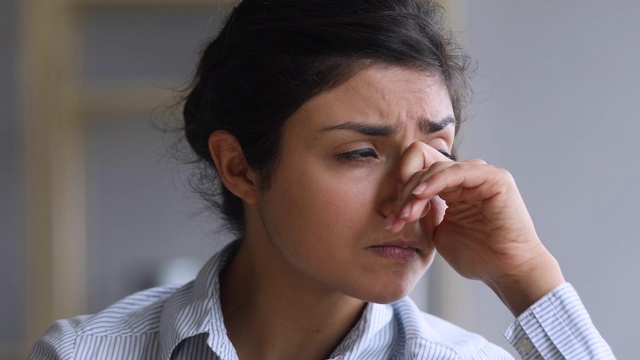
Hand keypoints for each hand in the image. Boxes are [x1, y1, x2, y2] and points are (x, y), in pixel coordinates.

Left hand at [385, 142, 564, 315]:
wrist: (507, 272)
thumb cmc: (477, 256)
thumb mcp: (437, 231)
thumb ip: (420, 212)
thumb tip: (391, 203)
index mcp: (452, 186)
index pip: (418, 168)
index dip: (401, 186)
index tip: (391, 214)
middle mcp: (466, 176)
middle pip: (423, 164)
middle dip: (403, 193)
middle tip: (394, 219)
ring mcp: (481, 175)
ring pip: (435, 168)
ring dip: (414, 192)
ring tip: (405, 216)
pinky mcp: (495, 179)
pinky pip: (457, 171)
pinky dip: (434, 182)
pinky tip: (420, 195)